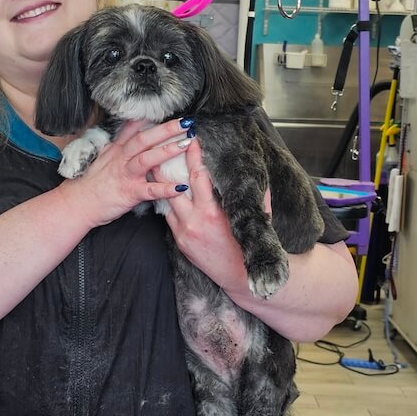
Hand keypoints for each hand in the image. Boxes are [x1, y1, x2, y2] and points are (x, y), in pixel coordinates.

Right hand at [63, 118, 192, 226]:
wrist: (79, 204)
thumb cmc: (92, 184)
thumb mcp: (104, 157)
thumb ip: (119, 145)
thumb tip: (131, 132)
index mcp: (117, 150)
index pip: (133, 128)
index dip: (150, 118)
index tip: (167, 109)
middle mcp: (122, 159)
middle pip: (144, 139)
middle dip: (166, 129)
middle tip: (186, 122)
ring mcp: (126, 175)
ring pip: (147, 158)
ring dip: (168, 150)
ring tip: (187, 144)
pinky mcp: (130, 193)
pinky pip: (150, 190)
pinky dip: (166, 189)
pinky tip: (181, 186)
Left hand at [157, 136, 261, 291]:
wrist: (239, 277)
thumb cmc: (249, 246)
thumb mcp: (259, 218)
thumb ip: (259, 195)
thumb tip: (260, 174)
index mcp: (213, 212)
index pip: (198, 177)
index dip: (194, 156)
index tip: (192, 139)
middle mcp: (194, 221)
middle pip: (173, 185)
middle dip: (167, 164)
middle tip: (164, 145)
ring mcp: (183, 232)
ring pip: (165, 200)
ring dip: (161, 182)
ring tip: (156, 164)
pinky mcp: (179, 241)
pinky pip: (168, 216)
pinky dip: (167, 202)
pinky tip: (165, 190)